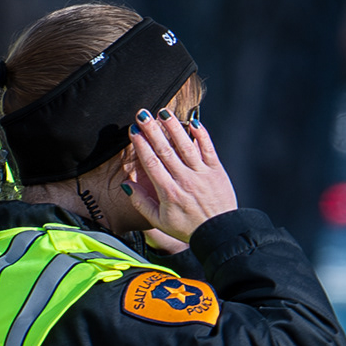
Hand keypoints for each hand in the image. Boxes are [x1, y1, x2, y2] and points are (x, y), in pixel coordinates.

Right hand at [123, 111, 236, 248]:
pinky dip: (201, 135)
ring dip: (174, 127)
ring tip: (163, 112)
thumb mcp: (159, 221)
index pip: (151, 163)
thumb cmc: (187, 227)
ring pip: (186, 146)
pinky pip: (208, 149)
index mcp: (168, 192)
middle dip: (153, 131)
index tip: (133, 131)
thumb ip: (140, 203)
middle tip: (142, 114)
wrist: (219, 233)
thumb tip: (126, 184)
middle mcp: (185, 180)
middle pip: (166, 150)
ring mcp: (202, 174)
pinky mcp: (216, 170)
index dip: (141, 145)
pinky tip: (193, 122)